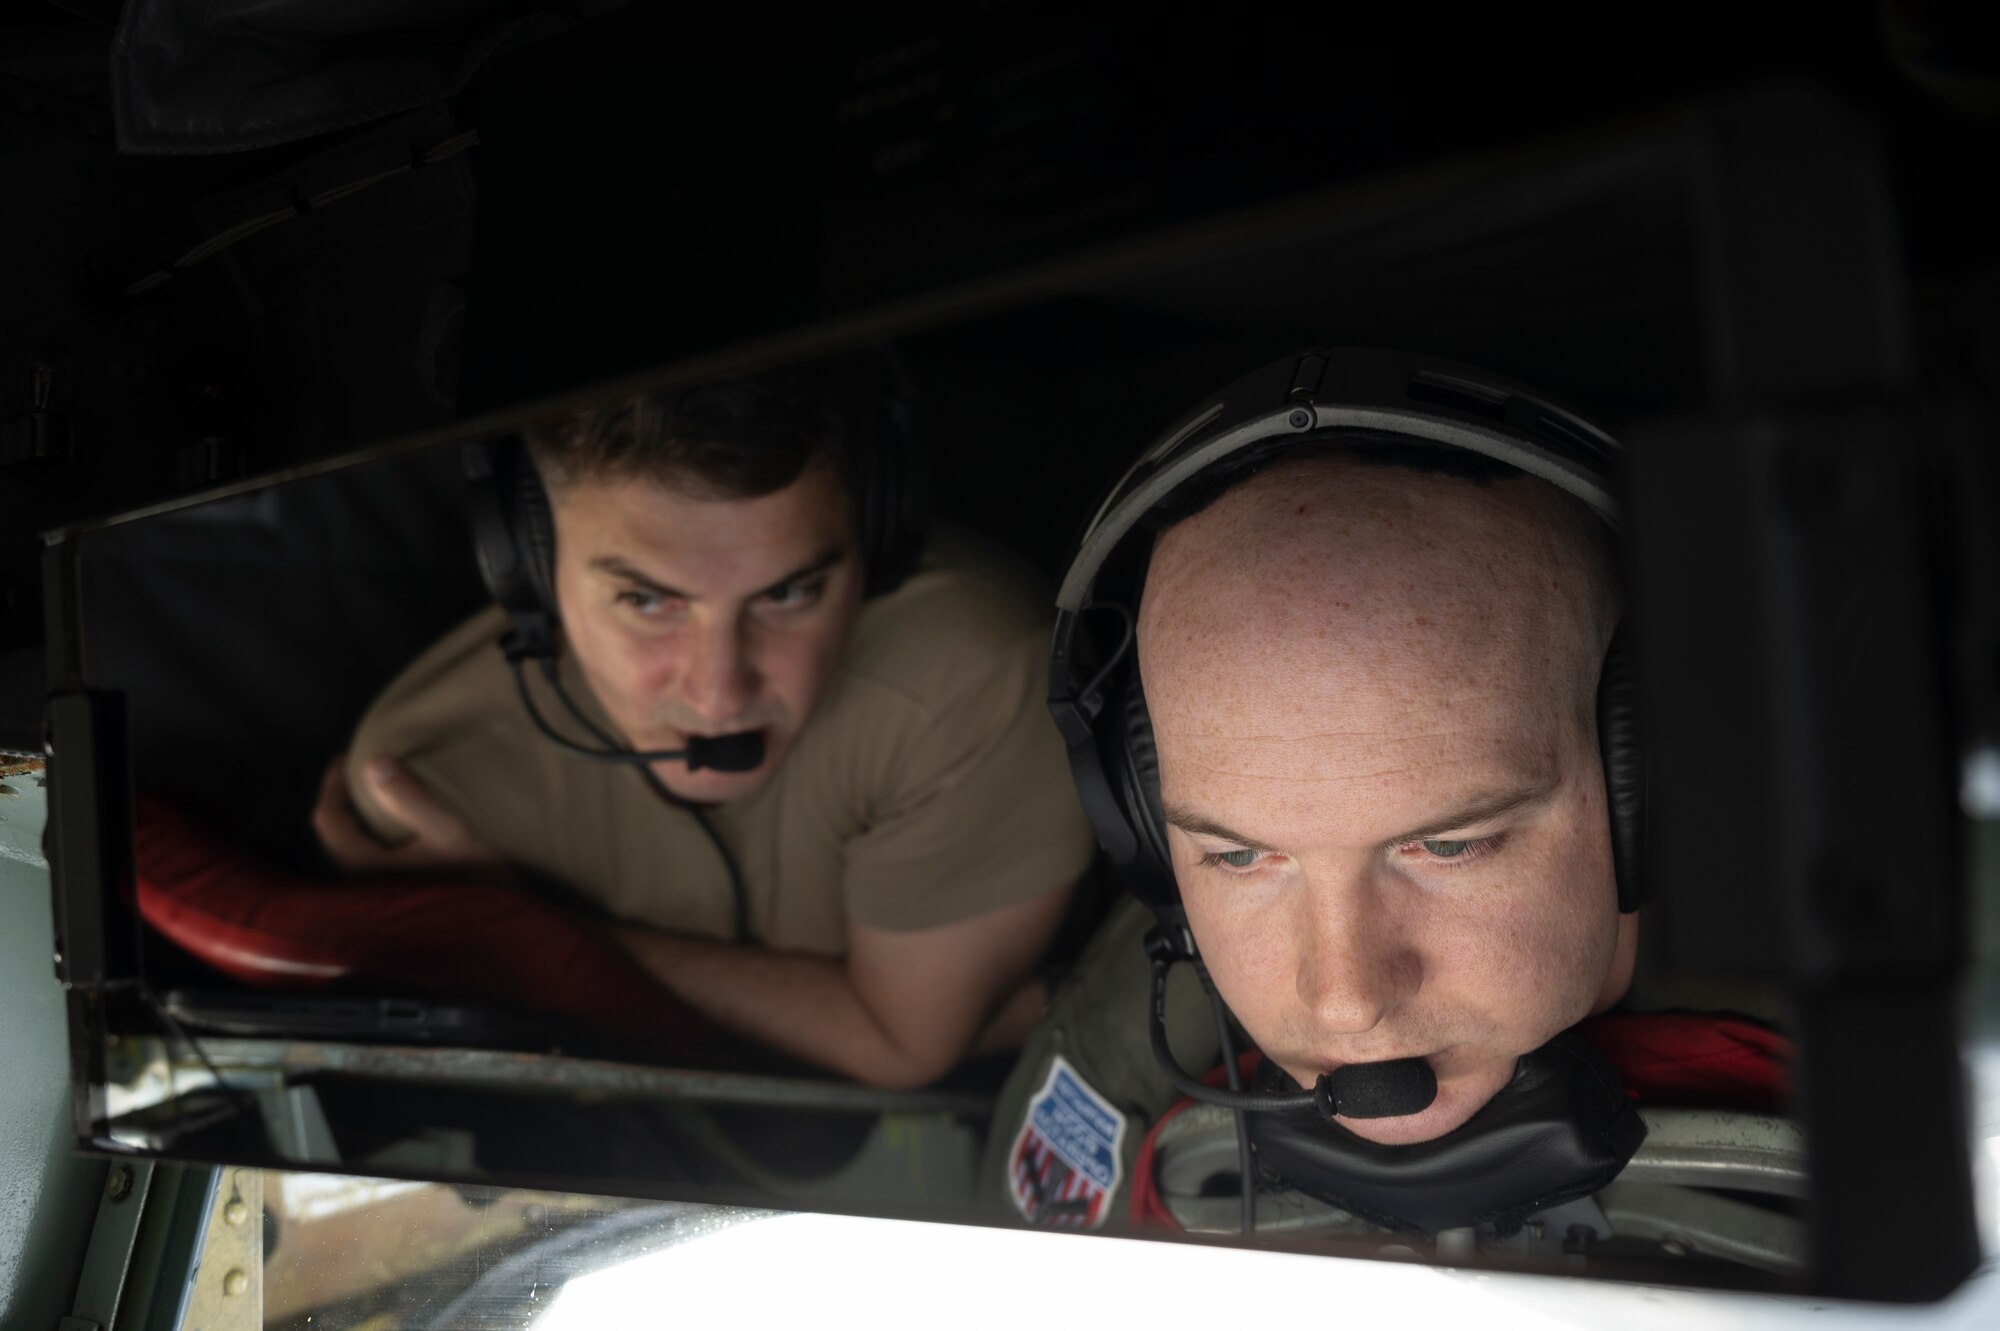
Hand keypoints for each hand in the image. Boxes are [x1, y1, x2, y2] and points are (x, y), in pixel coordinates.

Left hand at [311, 753, 500, 873]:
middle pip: (332, 833)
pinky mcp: (394, 888)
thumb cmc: (472, 872)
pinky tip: (392, 819)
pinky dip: (369, 828)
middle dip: (340, 798)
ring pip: (349, 843)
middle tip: (356, 769)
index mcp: (368, 864)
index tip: (347, 758)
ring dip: (355, 813)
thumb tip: (373, 762)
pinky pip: (366, 851)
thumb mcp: (447, 830)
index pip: (328, 820)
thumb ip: (410, 798)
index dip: (332, 786)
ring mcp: (378, 886)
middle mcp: (365, 879)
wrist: (495, 916)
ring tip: (374, 789)